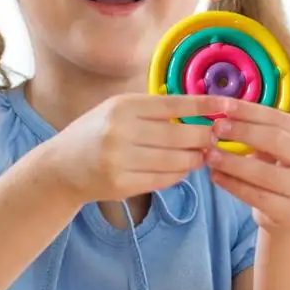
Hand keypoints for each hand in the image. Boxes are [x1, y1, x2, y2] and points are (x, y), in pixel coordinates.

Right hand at [49, 93, 229, 202]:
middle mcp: (120, 131)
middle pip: (179, 135)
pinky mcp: (122, 185)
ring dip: (195, 158)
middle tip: (219, 136)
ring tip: (202, 153)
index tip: (228, 106)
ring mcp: (120, 160)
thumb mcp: (117, 110)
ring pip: (175, 161)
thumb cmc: (95, 133)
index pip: (173, 104)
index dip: (204, 106)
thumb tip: (198, 111)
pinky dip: (179, 174)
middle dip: (206, 136)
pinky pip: (164, 179)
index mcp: (122, 107)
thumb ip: (152, 110)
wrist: (61, 167)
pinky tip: (182, 168)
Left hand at [205, 99, 289, 231]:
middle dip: (243, 132)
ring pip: (265, 173)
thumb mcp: (278, 147)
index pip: (281, 119)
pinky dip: (232, 185)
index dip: (251, 111)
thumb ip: (259, 129)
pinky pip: (256, 197)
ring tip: (210, 154)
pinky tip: (215, 176)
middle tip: (216, 128)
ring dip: (233, 162)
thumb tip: (225, 109)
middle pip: (277, 141)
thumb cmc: (279, 169)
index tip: (224, 106)